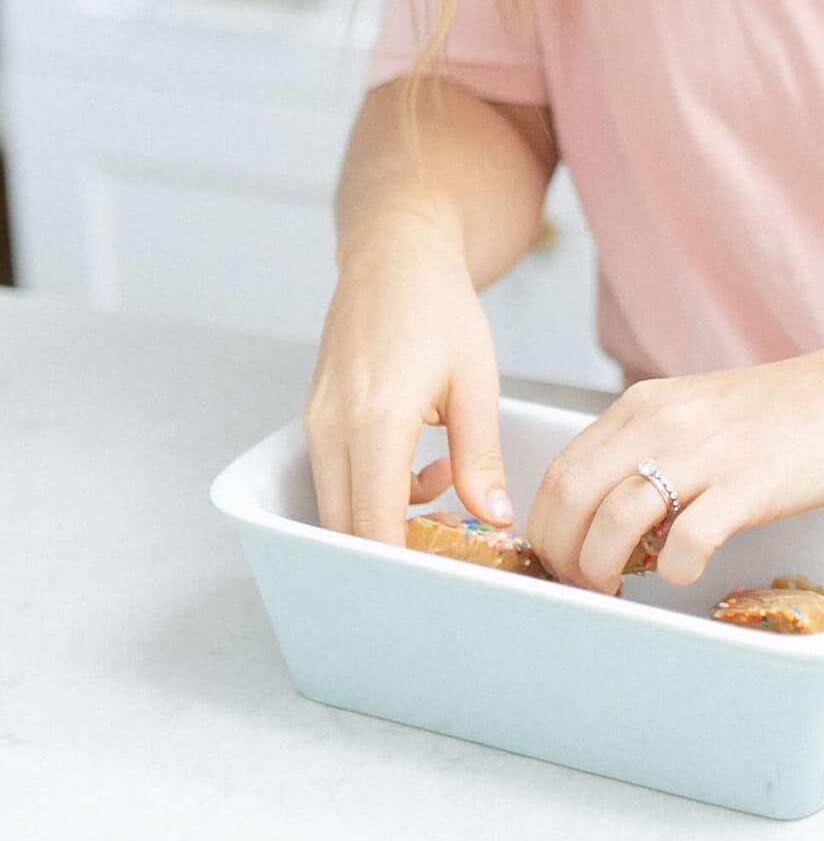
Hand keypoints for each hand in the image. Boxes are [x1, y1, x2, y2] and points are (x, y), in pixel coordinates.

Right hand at [304, 211, 509, 546]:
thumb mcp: (476, 380)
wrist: (394, 255)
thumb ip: (480, 456)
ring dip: (386, 518)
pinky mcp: (314, 419)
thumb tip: (492, 519)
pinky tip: (422, 463)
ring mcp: (315, 423)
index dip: (400, 563)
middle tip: (451, 550)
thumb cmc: (439, 309)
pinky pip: (336, 479)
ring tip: (445, 481)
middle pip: (344, 526)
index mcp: (376, 417)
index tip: (437, 585)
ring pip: (336, 506)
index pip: (373, 520)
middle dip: (392, 551)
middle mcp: (332, 426)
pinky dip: (374, 492)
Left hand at [526, 346, 823, 593]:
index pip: (560, 471)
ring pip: (616, 521)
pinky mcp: (749, 485)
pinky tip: (685, 574)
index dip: (544, 527)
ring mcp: (705, 454)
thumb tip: (604, 514)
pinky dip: (675, 569)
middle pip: (572, 498)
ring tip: (617, 589)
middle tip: (579, 585)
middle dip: (561, 555)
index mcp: (642, 406)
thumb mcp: (693, 413)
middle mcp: (662, 423)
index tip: (554, 560)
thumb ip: (646, 450)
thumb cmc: (779, 413)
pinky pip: (688, 540)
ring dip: (603, 569)